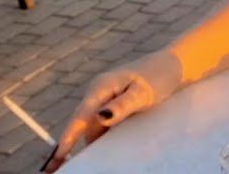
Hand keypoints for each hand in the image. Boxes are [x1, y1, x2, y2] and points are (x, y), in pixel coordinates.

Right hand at [44, 50, 181, 171]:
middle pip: (81, 124)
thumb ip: (122, 106)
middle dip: (68, 144)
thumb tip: (100, 117)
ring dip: (87, 144)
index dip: (68, 137)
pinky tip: (97, 154)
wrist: (173, 66)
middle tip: (55, 167)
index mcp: (101, 87)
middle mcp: (98, 92)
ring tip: (69, 164)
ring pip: (92, 127)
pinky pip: (102, 126)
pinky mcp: (114, 106)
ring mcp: (105, 99)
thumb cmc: (159, 76)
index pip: (81, 116)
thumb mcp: (143, 92)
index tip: (59, 155)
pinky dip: (99, 139)